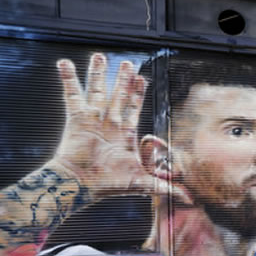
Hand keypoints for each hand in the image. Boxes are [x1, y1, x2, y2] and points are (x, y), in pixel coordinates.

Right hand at [52, 54, 159, 198]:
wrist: (81, 184)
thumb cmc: (109, 185)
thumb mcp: (143, 183)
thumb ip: (166, 186)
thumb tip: (190, 199)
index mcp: (125, 134)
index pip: (134, 108)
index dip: (138, 93)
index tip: (142, 78)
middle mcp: (109, 123)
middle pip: (119, 95)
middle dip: (124, 79)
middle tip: (128, 64)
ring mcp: (93, 119)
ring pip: (97, 90)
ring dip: (98, 73)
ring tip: (99, 56)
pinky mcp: (77, 118)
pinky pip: (72, 94)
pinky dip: (68, 79)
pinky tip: (64, 62)